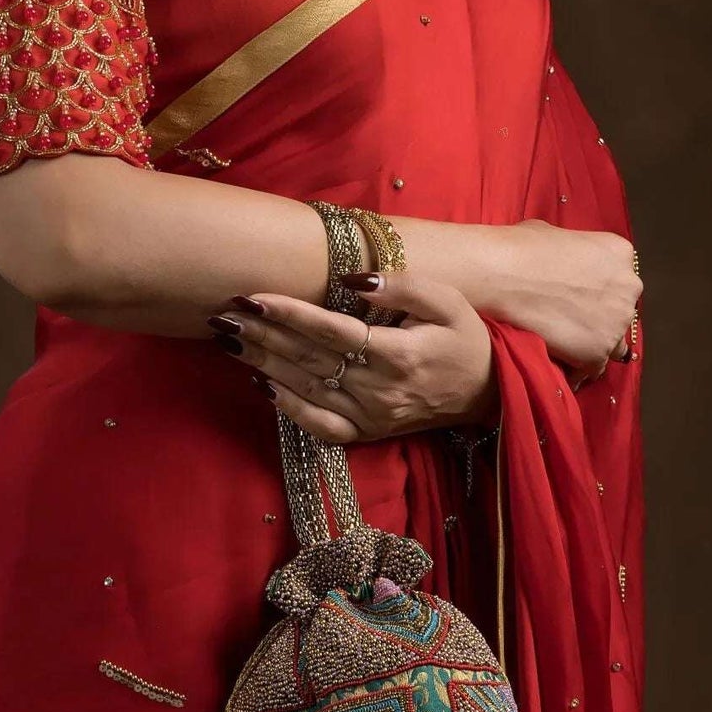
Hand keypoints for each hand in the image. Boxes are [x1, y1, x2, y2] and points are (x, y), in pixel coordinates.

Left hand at [206, 270, 495, 443]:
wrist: (489, 393)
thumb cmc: (467, 338)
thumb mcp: (447, 301)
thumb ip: (401, 286)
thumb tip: (351, 278)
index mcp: (400, 353)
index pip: (331, 330)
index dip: (289, 313)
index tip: (253, 297)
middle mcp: (380, 389)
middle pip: (309, 358)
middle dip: (262, 335)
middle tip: (222, 313)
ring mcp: (371, 416)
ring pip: (307, 388)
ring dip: (263, 364)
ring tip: (228, 340)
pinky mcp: (367, 433)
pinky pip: (319, 425)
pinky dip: (288, 407)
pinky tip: (260, 384)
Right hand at [488, 218, 640, 381]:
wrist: (499, 275)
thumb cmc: (519, 249)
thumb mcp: (554, 235)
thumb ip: (573, 252)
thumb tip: (564, 263)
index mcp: (619, 253)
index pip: (618, 279)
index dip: (596, 290)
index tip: (576, 298)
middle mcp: (628, 286)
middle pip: (619, 310)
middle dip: (598, 317)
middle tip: (567, 321)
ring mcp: (616, 322)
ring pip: (612, 342)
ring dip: (591, 344)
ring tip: (562, 346)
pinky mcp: (599, 352)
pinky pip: (593, 368)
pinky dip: (576, 369)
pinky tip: (557, 363)